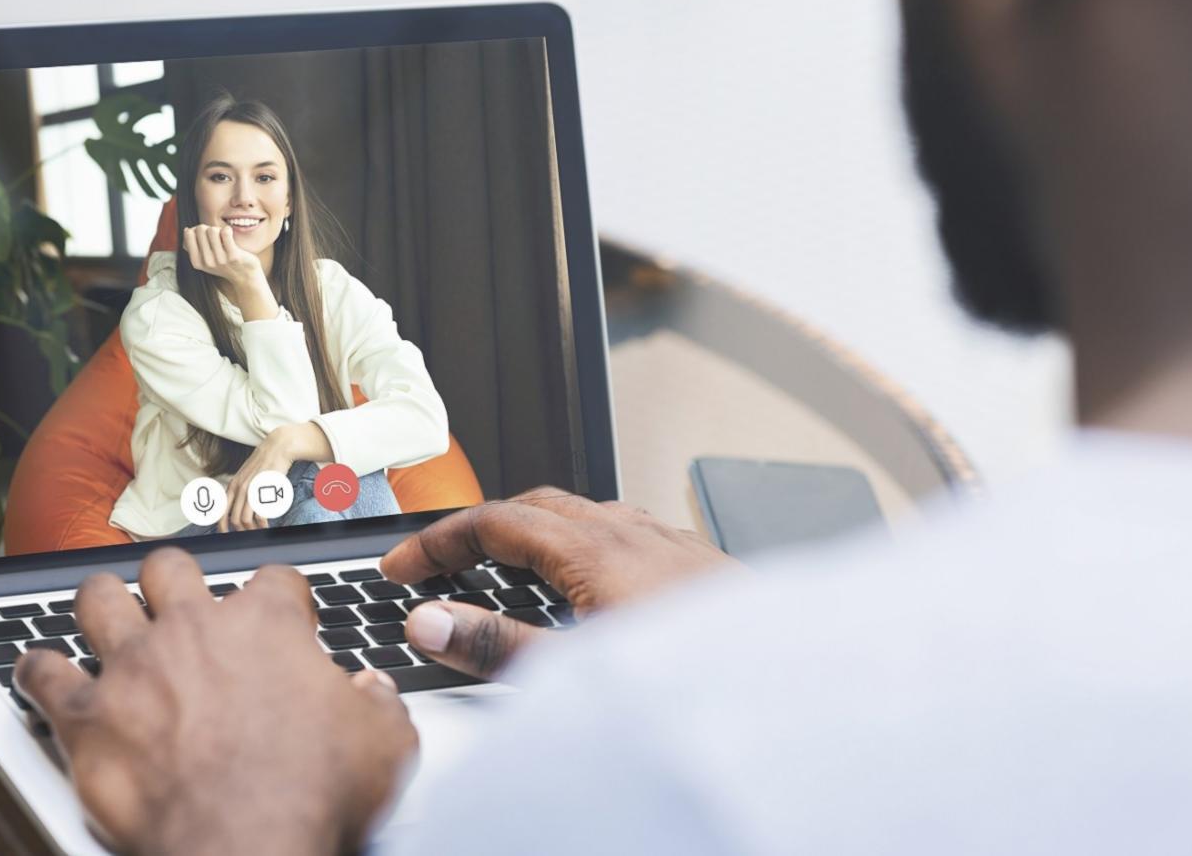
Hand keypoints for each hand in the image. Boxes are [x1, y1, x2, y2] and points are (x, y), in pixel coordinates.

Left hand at [14, 554, 417, 855]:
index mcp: (265, 626)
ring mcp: (134, 667)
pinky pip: (44, 672)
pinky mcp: (87, 715)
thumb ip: (379, 705)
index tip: (283, 618)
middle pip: (171, 569)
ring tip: (103, 608)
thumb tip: (373, 693)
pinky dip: (37, 669)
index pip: (274, 581)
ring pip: (99, 599)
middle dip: (173, 580)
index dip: (281, 598)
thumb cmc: (309, 794)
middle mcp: (192, 630)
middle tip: (178, 600)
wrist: (244, 844)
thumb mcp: (383, 744)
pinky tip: (36, 669)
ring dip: (100, 602)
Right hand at [182, 223, 264, 286]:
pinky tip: (230, 235)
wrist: (245, 277)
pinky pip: (225, 233)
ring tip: (223, 237)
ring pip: (212, 230)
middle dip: (209, 228)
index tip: (205, 235)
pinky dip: (227, 230)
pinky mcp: (233, 256)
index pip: (189, 233)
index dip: (197, 229)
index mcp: (197, 262)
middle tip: (216, 236)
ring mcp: (220, 259)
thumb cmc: (225, 265)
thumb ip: (193, 247)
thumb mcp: (205, 260)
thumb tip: (187, 230)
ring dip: (219, 230)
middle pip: (201, 229)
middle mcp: (207, 262)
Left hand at [222, 425, 305, 531]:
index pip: (221, 511)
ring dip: (252, 529)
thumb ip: (241, 489)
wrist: (277, 448)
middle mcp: (239, 489)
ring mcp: (251, 491)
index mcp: (233, 485)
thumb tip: (239, 504)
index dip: (221, 526)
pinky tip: (266, 524)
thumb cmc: (265, 462)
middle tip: (249, 533)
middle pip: (234, 519)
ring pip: (245, 520)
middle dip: (241, 531)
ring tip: (259, 530)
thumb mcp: (246, 475)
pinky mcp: (263, 492)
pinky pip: (259, 516)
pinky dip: (262, 524)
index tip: (225, 534)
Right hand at [380, 487, 738, 679]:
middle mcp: (633, 532)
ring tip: (505, 568)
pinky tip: (589, 582)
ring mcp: (670, 543)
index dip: (437, 542)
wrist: (789, 686)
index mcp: (594, 549)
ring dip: (533, 531)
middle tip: (441, 562)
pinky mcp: (697, 564)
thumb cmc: (697, 681)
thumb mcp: (577, 670)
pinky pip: (626, 532)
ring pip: (585, 515)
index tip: (402, 568)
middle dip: (480, 528)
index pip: (494, 523)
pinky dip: (582, 543)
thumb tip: (429, 622)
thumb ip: (496, 646)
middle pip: (536, 506)